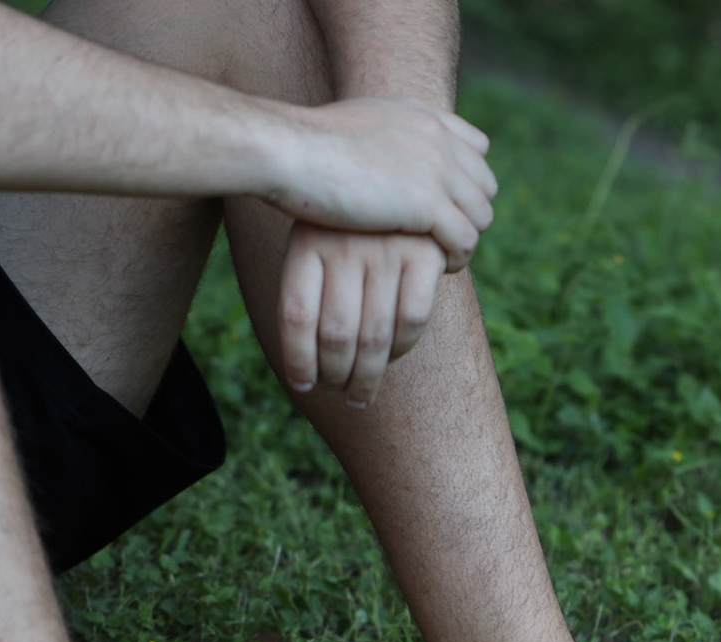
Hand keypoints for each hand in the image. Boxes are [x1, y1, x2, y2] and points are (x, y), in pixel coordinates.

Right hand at [268, 98, 495, 272]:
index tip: (447, 206)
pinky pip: (465, 239)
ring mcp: (436, 169)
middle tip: (446, 239)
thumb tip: (376, 158)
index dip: (467, 181)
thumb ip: (380, 138)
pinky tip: (438, 269)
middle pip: (484, 184)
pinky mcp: (427, 204)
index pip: (476, 148)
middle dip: (470, 213)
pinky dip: (457, 257)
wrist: (289, 151)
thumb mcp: (353, 128)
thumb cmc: (304, 147)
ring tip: (442, 258)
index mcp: (421, 115)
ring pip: (480, 215)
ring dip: (466, 240)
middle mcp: (436, 137)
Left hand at [275, 226, 447, 406]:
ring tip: (359, 393)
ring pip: (373, 336)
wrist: (404, 169)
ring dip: (366, 376)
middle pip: (335, 335)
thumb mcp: (318, 234)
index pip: (295, 317)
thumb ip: (310, 283)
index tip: (303, 385)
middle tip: (337, 392)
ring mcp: (386, 249)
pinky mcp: (425, 253)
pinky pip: (412, 320)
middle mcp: (345, 245)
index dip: (297, 361)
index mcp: (307, 242)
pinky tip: (392, 357)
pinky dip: (402, 348)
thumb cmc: (351, 221)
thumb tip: (303, 360)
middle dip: (335, 376)